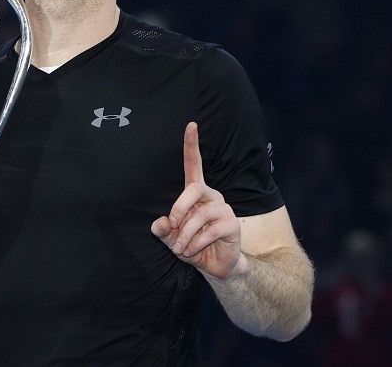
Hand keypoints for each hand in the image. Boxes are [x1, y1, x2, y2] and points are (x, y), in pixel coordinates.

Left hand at [151, 122, 242, 279]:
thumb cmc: (191, 245)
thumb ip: (163, 230)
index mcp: (196, 192)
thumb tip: (160, 222)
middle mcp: (211, 195)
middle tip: (172, 225)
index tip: (191, 124)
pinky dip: (197, 243)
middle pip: (193, 189)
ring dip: (186, 234)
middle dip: (178, 208)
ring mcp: (224, 208)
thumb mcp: (171, 238)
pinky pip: (211, 230)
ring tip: (181, 248)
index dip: (192, 144)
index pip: (194, 164)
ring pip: (200, 215)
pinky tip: (193, 250)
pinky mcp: (232, 224)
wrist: (215, 266)